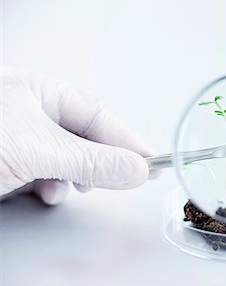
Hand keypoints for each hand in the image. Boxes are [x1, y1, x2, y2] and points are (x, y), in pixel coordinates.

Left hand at [1, 69, 160, 204]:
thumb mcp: (36, 150)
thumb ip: (89, 161)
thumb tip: (135, 168)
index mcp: (37, 91)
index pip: (97, 114)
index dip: (128, 139)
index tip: (151, 161)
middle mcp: (29, 113)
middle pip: (84, 138)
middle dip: (103, 161)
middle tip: (128, 178)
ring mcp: (18, 140)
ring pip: (66, 160)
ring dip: (77, 178)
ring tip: (82, 187)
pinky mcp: (8, 166)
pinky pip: (44, 176)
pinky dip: (52, 188)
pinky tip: (49, 194)